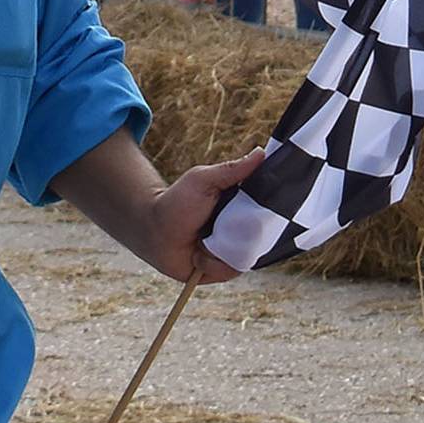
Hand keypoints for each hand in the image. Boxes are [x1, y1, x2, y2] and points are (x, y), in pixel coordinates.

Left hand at [141, 149, 270, 285]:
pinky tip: (197, 255)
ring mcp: (232, 250)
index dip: (271, 212)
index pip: (268, 211)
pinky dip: (213, 263)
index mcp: (242, 207)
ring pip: (247, 254)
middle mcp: (241, 230)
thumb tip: (261, 152)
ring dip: (224, 248)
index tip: (264, 209)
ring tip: (203, 240)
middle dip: (247, 232)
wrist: (152, 231)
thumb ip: (232, 169)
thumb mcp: (204, 180)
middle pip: (262, 235)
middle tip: (224, 225)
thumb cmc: (177, 200)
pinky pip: (231, 270)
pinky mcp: (222, 269)